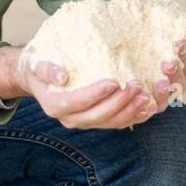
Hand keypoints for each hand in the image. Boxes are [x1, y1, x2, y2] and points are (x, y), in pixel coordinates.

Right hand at [0, 33, 185, 130]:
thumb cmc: (38, 66)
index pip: (79, 102)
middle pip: (98, 115)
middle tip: (136, 86)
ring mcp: (85, 122)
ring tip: (145, 95)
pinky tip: (148, 107)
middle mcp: (71, 119)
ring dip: (130, 110)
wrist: (38, 78)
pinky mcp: (97, 121)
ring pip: (111, 122)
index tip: (115, 81)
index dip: (97, 94)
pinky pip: (118, 123)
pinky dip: (134, 117)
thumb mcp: (36, 63)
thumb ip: (46, 68)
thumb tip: (61, 75)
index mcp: (56, 105)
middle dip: (119, 102)